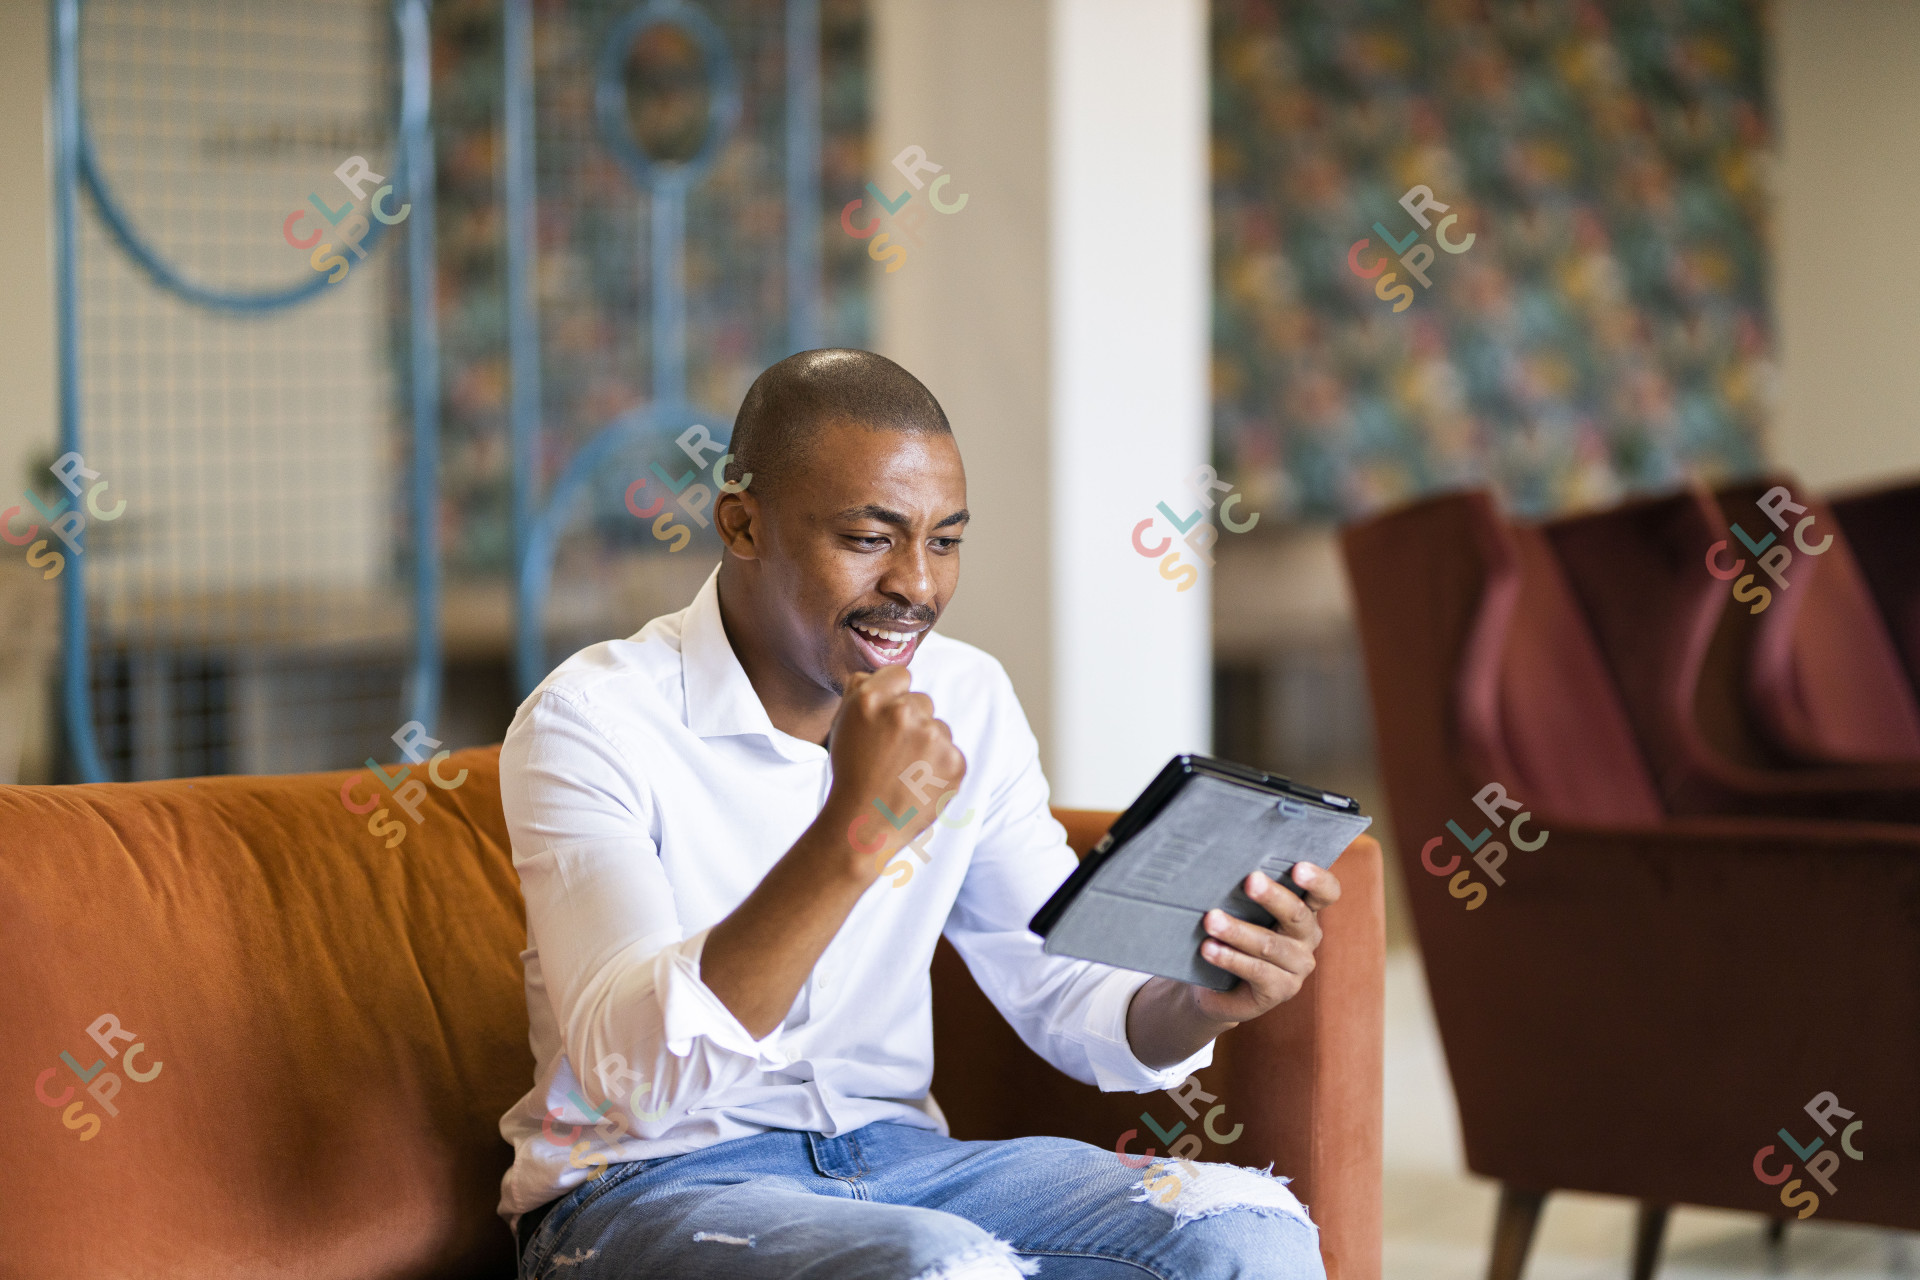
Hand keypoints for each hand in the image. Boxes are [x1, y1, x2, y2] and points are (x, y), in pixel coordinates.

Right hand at [824, 666, 964, 870]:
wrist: (864, 825)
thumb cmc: (851, 775)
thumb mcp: (842, 726)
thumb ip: (858, 691)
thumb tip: (877, 673)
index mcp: (871, 698)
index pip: (900, 674)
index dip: (894, 695)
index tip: (886, 718)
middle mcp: (904, 712)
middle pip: (922, 700)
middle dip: (911, 721)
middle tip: (892, 752)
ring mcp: (933, 738)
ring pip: (938, 728)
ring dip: (927, 744)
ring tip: (904, 772)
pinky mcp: (954, 762)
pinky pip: (951, 753)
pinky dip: (940, 768)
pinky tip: (918, 784)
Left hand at [1189, 863, 1340, 1022]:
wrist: (1217, 985)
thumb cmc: (1232, 933)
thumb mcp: (1242, 909)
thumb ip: (1246, 890)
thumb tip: (1223, 866)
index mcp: (1305, 910)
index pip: (1326, 893)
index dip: (1317, 880)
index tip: (1299, 868)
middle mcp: (1308, 937)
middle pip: (1297, 915)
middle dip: (1272, 897)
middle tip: (1250, 881)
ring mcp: (1298, 966)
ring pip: (1269, 944)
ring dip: (1238, 931)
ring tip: (1211, 920)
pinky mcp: (1281, 990)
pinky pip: (1257, 971)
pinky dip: (1230, 959)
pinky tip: (1209, 949)